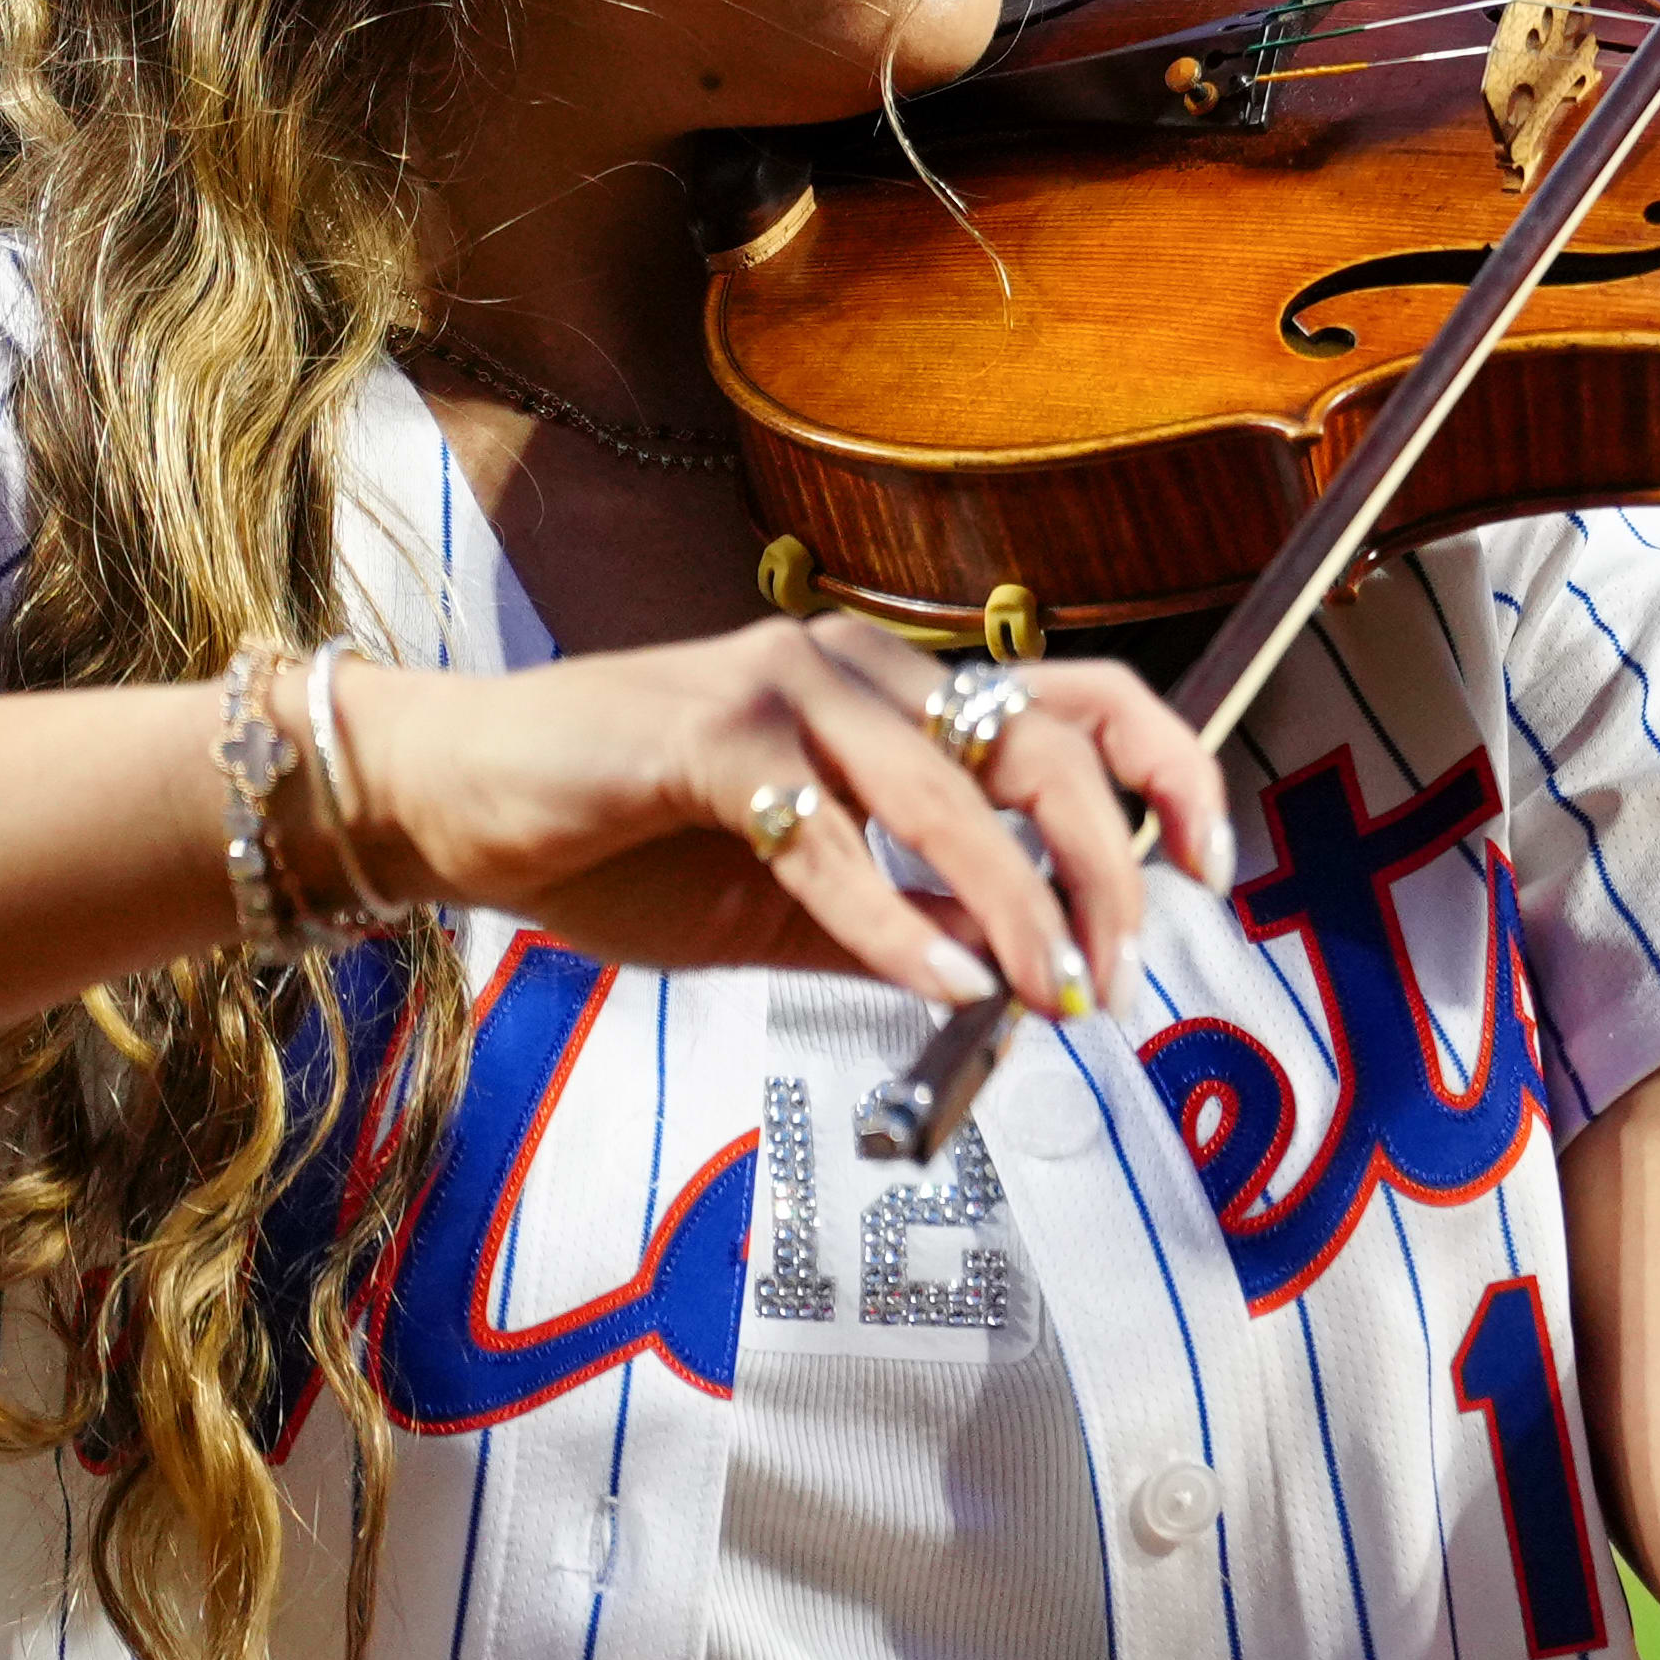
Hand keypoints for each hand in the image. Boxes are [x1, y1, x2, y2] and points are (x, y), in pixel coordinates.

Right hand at [333, 619, 1230, 1016]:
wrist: (453, 805)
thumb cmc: (620, 843)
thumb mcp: (793, 898)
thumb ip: (904, 920)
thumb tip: (1012, 983)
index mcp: (890, 690)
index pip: (1076, 699)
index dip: (1166, 771)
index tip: (1207, 869)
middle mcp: (851, 665)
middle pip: (1040, 743)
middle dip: (1107, 867)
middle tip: (1113, 975)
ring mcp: (777, 689)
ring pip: (950, 789)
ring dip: (1018, 906)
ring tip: (1047, 994)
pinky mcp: (699, 737)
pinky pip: (826, 836)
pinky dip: (893, 919)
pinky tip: (933, 983)